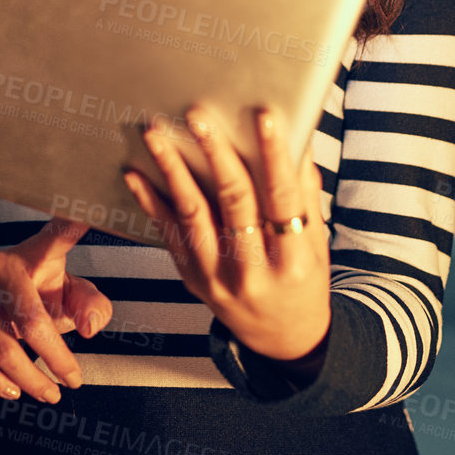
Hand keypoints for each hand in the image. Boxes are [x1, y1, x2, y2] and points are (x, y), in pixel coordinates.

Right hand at [0, 216, 112, 403]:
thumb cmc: (42, 293)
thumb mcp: (71, 293)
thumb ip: (92, 305)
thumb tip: (90, 329)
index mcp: (37, 252)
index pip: (58, 235)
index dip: (73, 222)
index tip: (88, 210)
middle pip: (30, 319)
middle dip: (55, 358)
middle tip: (73, 383)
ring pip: (0, 347)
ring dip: (28, 379)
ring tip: (50, 395)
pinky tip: (12, 391)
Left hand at [123, 103, 330, 364]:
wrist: (282, 339)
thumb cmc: (304, 281)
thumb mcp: (317, 242)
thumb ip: (305, 192)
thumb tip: (295, 136)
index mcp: (293, 260)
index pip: (283, 197)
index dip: (274, 155)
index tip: (265, 116)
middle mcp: (254, 272)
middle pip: (234, 202)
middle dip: (214, 153)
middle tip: (197, 115)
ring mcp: (218, 279)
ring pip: (193, 215)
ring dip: (172, 171)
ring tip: (156, 135)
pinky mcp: (193, 280)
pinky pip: (169, 235)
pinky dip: (151, 203)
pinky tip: (137, 174)